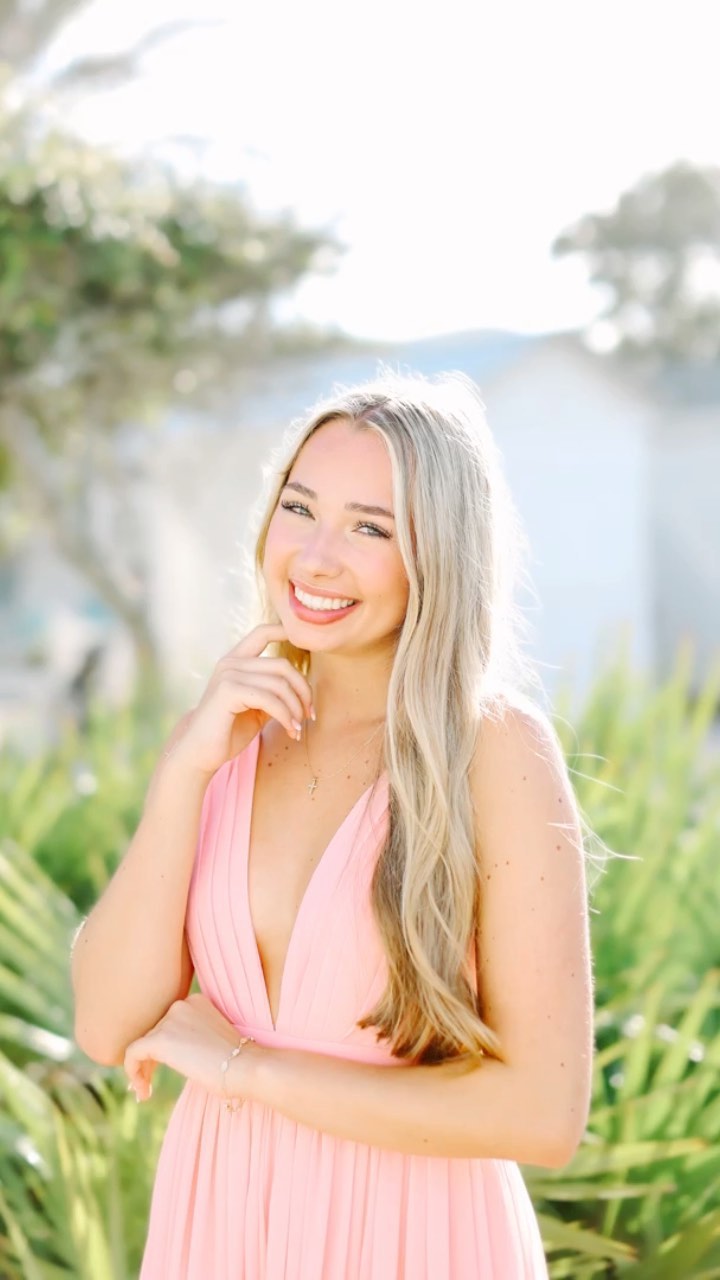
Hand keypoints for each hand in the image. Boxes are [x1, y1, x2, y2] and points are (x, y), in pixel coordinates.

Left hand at [123, 992, 253, 1102]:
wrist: (244, 1066)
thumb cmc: (237, 1062)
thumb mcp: (212, 1041)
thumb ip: (191, 1039)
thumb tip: (173, 1055)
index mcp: (195, 1001)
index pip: (167, 1024)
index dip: (161, 1050)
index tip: (162, 1070)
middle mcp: (181, 1004)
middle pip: (153, 1033)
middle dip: (149, 1060)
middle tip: (148, 1084)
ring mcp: (170, 1020)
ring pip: (142, 1045)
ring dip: (141, 1070)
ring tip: (145, 1092)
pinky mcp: (160, 1039)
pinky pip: (132, 1054)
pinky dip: (133, 1072)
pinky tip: (143, 1091)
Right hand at [164, 623, 313, 778]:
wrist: (201, 752)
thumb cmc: (230, 730)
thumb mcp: (257, 707)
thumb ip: (274, 692)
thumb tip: (304, 687)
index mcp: (236, 661)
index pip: (262, 633)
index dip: (285, 631)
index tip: (308, 642)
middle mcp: (231, 663)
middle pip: (282, 665)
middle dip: (303, 690)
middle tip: (309, 714)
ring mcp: (229, 674)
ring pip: (279, 684)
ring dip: (295, 709)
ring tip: (298, 728)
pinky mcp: (228, 691)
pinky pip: (270, 699)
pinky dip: (286, 716)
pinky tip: (290, 730)